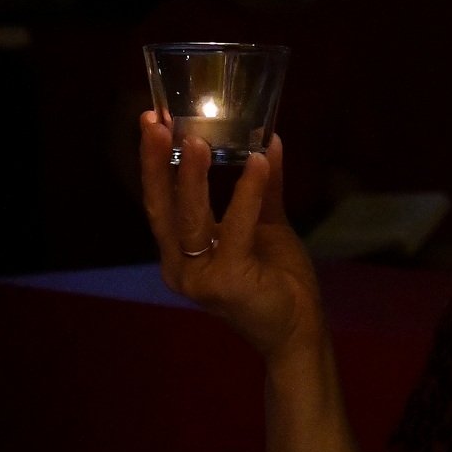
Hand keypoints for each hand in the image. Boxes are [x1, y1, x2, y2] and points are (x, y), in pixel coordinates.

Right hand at [139, 111, 323, 359]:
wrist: (300, 330)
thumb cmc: (278, 281)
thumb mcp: (266, 224)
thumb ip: (262, 187)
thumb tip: (269, 140)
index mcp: (181, 253)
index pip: (160, 202)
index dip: (153, 162)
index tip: (152, 121)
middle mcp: (180, 267)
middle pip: (161, 208)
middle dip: (155, 162)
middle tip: (155, 122)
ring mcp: (199, 278)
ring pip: (189, 218)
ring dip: (191, 176)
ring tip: (195, 140)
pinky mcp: (226, 282)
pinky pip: (234, 229)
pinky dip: (246, 194)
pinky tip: (258, 163)